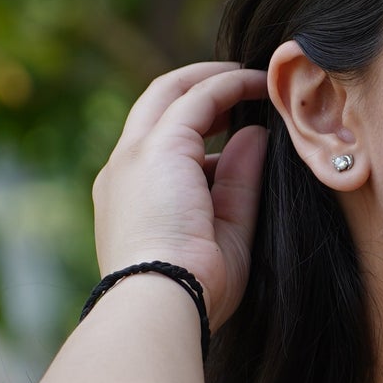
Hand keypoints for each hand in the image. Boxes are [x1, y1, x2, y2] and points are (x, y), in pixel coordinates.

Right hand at [92, 61, 269, 329]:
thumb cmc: (196, 288)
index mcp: (129, 199)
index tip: (236, 125)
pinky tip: (259, 84)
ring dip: (213, 81)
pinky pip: (198, 98)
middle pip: (157, 107)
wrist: (162, 301)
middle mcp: (123, 170)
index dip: (199, 131)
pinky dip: (229, 84)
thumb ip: (238, 182)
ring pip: (170, 93)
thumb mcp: (227, 231)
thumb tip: (255, 134)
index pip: (159, 148)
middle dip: (199, 90)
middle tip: (243, 87)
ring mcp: (134, 155)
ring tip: (255, 80)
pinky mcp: (157, 147)